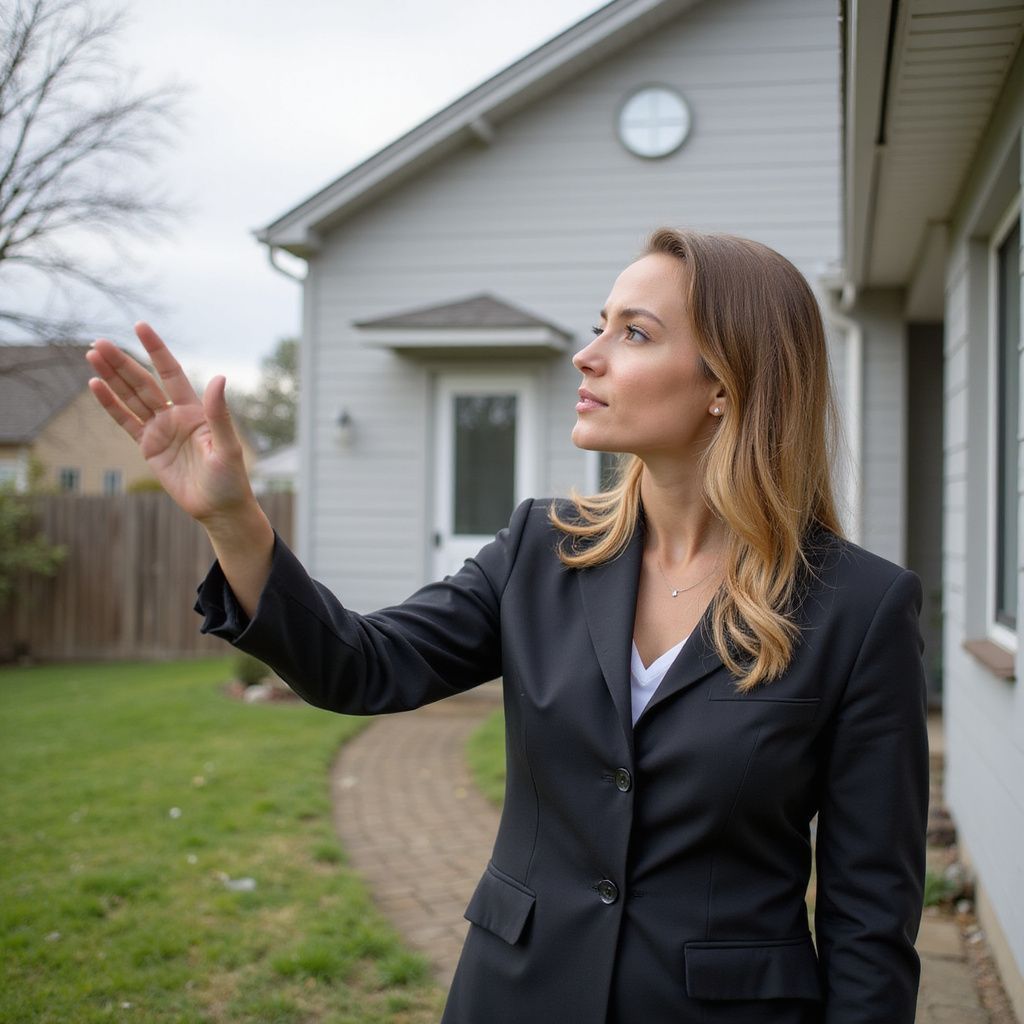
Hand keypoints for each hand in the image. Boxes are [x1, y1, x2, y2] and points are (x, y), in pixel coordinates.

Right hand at [86, 322, 256, 526]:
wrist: (219, 508)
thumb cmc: (230, 478)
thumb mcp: (227, 446)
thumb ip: (219, 414)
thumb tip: (219, 378)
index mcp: (195, 410)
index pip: (170, 373)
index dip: (156, 350)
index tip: (140, 326)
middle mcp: (175, 415)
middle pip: (143, 383)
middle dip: (122, 363)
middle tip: (99, 343)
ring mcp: (160, 430)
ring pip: (131, 398)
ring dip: (111, 378)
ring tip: (92, 356)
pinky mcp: (148, 447)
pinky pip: (126, 422)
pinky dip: (110, 405)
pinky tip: (95, 386)